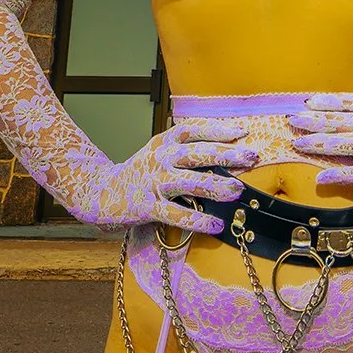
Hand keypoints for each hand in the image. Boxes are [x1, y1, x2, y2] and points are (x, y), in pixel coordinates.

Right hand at [75, 120, 259, 233]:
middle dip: (227, 155)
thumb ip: (185, 151)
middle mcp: (161, 158)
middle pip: (198, 153)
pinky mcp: (149, 206)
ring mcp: (155, 182)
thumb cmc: (140, 173)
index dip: (218, 129)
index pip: (194, 130)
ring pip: (191, 182)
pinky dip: (199, 220)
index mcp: (164, 142)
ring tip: (237, 191)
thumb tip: (226, 152)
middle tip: (251, 157)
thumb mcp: (159, 153)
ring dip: (217, 186)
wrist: (101, 192)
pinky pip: (178, 214)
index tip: (242, 132)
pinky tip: (216, 224)